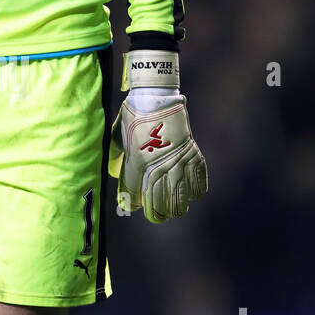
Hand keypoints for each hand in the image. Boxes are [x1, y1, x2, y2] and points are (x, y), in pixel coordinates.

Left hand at [108, 50, 207, 222]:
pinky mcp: (193, 155)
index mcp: (137, 163)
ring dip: (177, 208)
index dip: (132, 205)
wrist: (156, 96)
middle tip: (157, 217)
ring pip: (180, 200)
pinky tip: (191, 194)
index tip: (132, 206)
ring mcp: (178, 162)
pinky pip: (198, 184)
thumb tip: (115, 173)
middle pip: (159, 205)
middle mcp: (159, 166)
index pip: (133, 196)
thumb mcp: (117, 136)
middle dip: (156, 215)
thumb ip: (116, 156)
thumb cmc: (133, 115)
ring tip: (175, 210)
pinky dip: (196, 193)